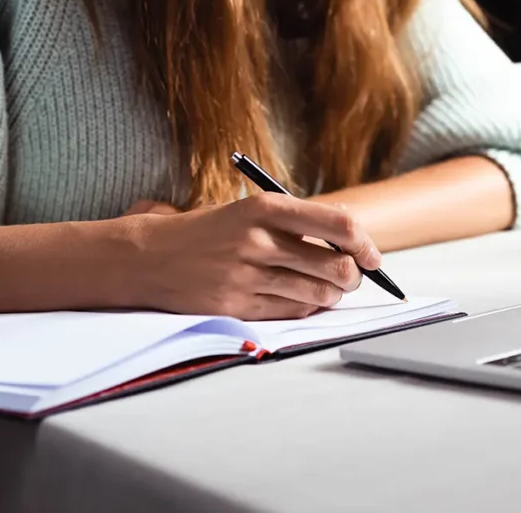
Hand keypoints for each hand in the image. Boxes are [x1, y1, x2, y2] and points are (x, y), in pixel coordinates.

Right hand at [130, 193, 381, 320]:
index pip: (338, 226)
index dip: (365, 244)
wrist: (148, 257)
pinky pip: (292, 312)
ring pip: (319, 294)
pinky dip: (308, 308)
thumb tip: (350, 237)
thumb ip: (295, 221)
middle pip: (336, 266)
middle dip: (355, 276)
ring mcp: (247, 276)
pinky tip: (305, 300)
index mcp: (265, 208)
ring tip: (330, 290)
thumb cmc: (207, 231)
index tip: (372, 256)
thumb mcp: (249, 210)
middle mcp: (258, 240)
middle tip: (353, 277)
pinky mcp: (237, 306)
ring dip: (334, 295)